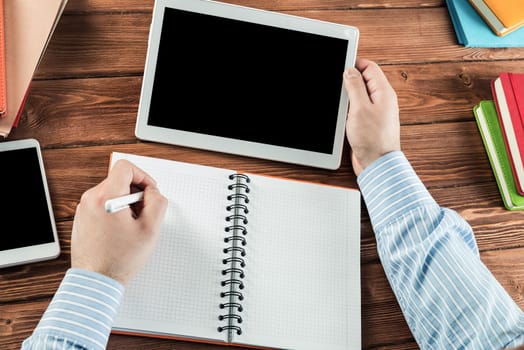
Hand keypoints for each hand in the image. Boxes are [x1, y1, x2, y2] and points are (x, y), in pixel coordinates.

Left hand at [71, 159, 167, 284]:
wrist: (96, 281)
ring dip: (126, 203)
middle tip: (143, 214)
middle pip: (119, 180)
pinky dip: (115, 211)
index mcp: (105, 197)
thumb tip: (153, 192)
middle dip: (136, 193)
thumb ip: (157, 202)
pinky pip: (102, 204)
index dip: (143, 176)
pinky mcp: (82, 219)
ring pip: (111, 192)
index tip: (149, 191)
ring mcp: (83, 209)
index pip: (125, 167)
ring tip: (132, 226)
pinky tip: (121, 231)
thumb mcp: (151, 229)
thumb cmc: (119, 259)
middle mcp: (90, 199)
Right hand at [343, 58, 400, 175]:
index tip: (341, 65)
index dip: (355, 64)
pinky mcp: (369, 123)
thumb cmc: (373, 140)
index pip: (370, 68)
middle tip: (338, 85)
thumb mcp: (360, 108)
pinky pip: (358, 108)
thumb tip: (350, 71)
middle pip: (365, 80)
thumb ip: (355, 87)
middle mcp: (382, 101)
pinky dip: (349, 108)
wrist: (377, 164)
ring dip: (349, 96)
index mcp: (384, 93)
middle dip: (350, 80)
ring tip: (341, 103)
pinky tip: (343, 115)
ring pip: (360, 95)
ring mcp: (376, 112)